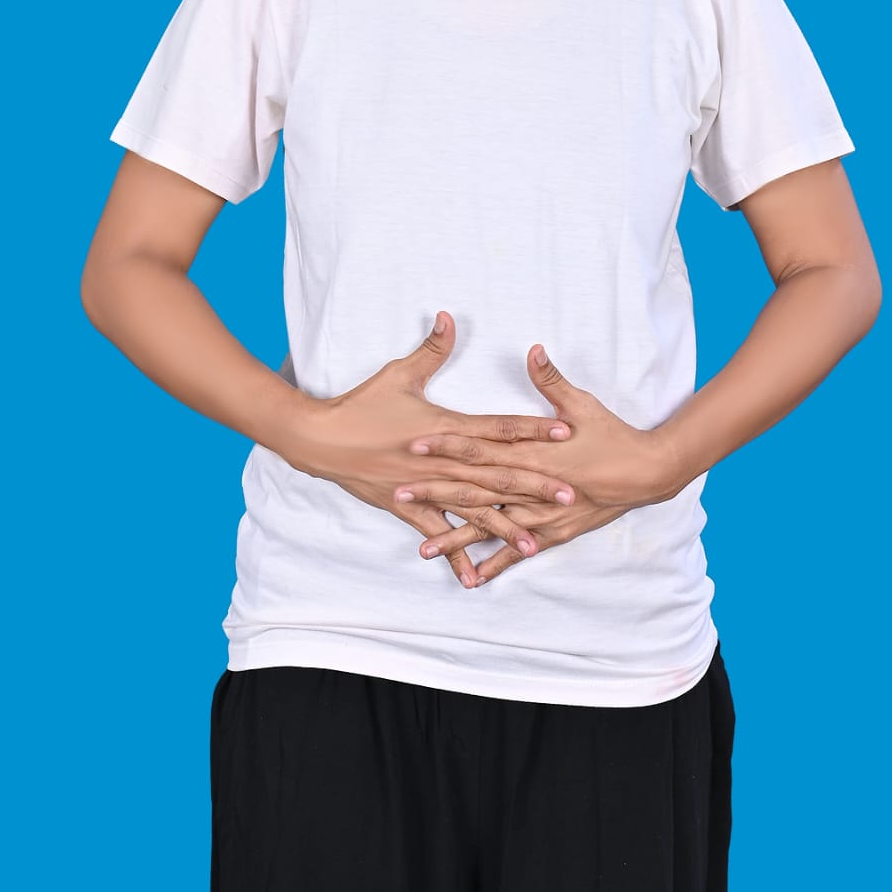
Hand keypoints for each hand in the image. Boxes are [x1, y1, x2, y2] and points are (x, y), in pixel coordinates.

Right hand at [285, 311, 577, 590]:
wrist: (321, 441)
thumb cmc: (362, 404)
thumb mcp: (398, 373)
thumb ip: (431, 349)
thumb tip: (448, 316)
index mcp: (444, 429)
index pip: (497, 429)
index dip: (532, 429)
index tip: (564, 432)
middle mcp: (441, 463)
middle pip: (496, 475)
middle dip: (535, 486)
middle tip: (570, 495)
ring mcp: (426, 489)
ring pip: (474, 511)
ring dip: (506, 527)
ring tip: (536, 544)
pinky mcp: (408, 508)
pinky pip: (438, 533)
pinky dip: (456, 553)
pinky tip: (475, 576)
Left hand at [395, 342, 665, 585]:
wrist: (646, 475)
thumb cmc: (613, 436)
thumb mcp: (581, 404)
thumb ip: (551, 380)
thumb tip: (533, 350)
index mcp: (533, 454)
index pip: (480, 448)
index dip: (446, 445)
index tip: (415, 443)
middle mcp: (531, 488)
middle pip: (474, 490)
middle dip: (435, 492)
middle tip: (399, 494)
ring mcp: (540, 514)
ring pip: (490, 526)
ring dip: (457, 536)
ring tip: (423, 548)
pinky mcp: (552, 532)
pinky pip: (517, 550)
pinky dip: (495, 563)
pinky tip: (471, 577)